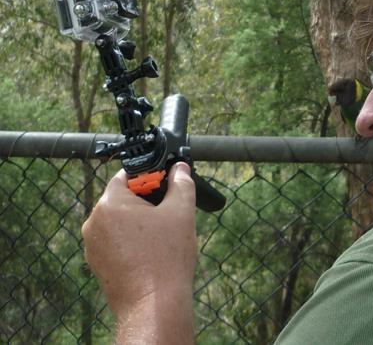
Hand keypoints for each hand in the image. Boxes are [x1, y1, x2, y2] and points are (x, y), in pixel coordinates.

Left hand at [82, 162, 197, 342]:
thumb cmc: (167, 256)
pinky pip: (114, 242)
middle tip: (169, 212)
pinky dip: (130, 242)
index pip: (126, 176)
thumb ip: (181, 183)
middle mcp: (93, 222)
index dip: (150, 178)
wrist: (153, 304)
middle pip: (121, 199)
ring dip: (137, 223)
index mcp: (110, 203)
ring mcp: (92, 245)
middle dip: (145, 202)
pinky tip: (150, 253)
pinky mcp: (96, 264)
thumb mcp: (181, 212)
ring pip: (118, 222)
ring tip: (162, 236)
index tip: (167, 186)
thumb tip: (180, 168)